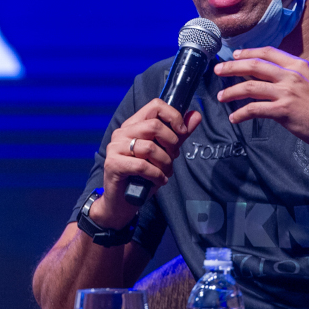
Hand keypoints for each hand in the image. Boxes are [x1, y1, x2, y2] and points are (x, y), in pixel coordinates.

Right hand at [93, 99, 201, 227]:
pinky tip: (159, 181)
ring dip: (165, 163)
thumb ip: (179, 135)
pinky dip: (157, 175)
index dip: (173, 116)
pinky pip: (142, 166)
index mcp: (134, 125)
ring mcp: (115, 147)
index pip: (155, 106)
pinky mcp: (113, 164)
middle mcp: (122, 132)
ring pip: (150, 147)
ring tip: (165, 172)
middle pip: (154, 126)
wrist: (122, 202)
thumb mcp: (165, 153)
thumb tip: (195, 115)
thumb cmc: (143, 176)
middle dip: (171, 144)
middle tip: (172, 158)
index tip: (182, 132)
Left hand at [214, 44, 308, 154]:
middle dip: (232, 67)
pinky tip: (234, 118)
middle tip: (217, 71)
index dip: (249, 53)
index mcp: (300, 66)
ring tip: (220, 96)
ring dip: (231, 91)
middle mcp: (291, 75)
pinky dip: (241, 113)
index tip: (235, 56)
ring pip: (250, 87)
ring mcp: (286, 93)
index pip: (268, 53)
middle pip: (254, 65)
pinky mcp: (284, 111)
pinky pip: (255, 109)